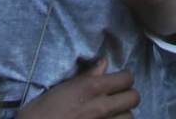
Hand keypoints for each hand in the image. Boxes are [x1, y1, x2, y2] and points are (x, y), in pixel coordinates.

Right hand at [15, 59, 138, 118]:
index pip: (127, 78)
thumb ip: (86, 77)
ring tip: (112, 115)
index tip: (118, 82)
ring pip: (130, 117)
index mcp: (91, 88)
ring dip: (123, 115)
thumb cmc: (40, 112)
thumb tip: (103, 63)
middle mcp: (102, 105)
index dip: (124, 79)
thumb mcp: (62, 89)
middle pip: (134, 97)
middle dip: (128, 96)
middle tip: (117, 98)